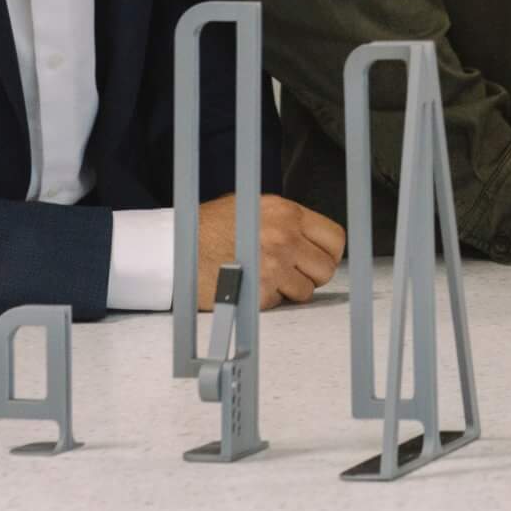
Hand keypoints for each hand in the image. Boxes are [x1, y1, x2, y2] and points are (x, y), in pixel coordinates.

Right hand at [196, 193, 345, 308]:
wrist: (176, 248)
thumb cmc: (208, 227)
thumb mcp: (253, 207)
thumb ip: (285, 220)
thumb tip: (311, 237)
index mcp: (286, 212)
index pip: (335, 237)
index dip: (328, 252)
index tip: (318, 258)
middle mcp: (284, 236)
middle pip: (327, 267)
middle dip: (312, 274)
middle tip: (293, 273)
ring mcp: (274, 265)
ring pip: (307, 290)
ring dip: (290, 289)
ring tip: (267, 278)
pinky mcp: (260, 291)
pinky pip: (280, 303)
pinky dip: (268, 299)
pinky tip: (250, 285)